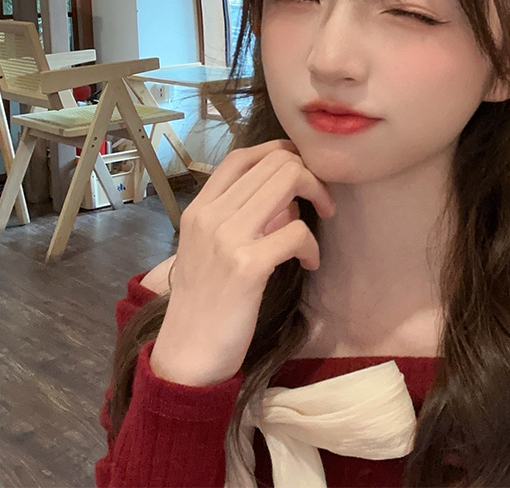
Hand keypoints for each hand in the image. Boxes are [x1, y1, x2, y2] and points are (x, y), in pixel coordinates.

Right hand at [149, 140, 334, 385]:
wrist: (187, 355)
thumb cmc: (205, 302)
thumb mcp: (211, 249)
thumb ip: (241, 217)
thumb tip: (287, 199)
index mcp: (200, 208)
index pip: (243, 156)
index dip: (281, 153)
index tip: (302, 173)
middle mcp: (210, 215)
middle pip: (275, 162)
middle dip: (310, 175)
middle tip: (322, 202)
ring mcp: (226, 238)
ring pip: (289, 181)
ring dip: (319, 198)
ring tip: (318, 226)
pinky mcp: (247, 265)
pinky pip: (298, 231)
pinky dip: (312, 246)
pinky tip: (309, 263)